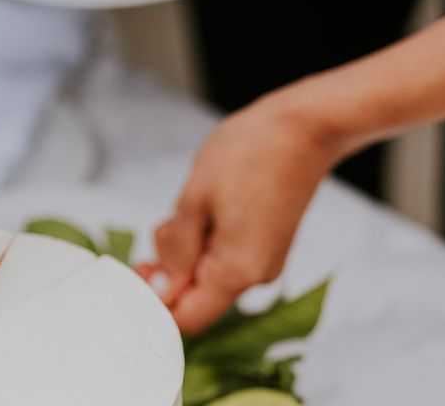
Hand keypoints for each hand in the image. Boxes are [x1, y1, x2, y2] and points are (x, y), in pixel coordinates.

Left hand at [144, 85, 348, 334]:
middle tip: (170, 220)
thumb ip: (176, 249)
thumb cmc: (252, 153)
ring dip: (189, 245)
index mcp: (238, 270)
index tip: (141, 267)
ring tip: (195, 202)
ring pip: (210, 272)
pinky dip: (208, 237)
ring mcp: (266, 259)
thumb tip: (164, 286)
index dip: (154, 299)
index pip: (186, 318)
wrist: (304, 127)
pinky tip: (210, 204)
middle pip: (197, 294)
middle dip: (171, 264)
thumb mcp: (195, 197)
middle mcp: (257, 274)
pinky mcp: (268, 243)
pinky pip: (227, 255)